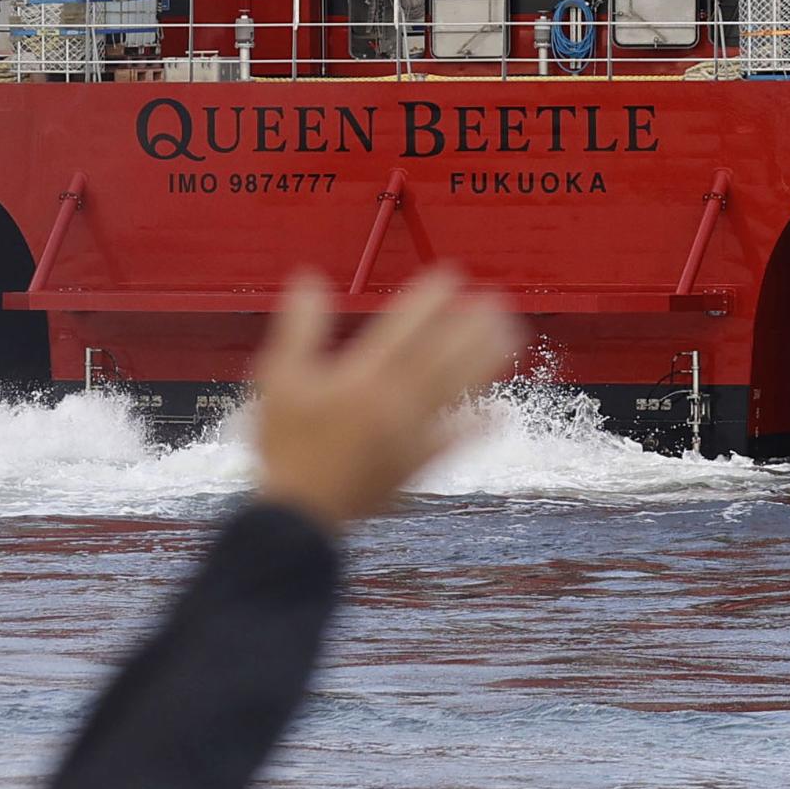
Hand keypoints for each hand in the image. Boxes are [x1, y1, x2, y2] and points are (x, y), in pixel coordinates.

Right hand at [247, 267, 523, 532]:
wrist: (298, 513)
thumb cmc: (285, 443)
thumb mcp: (280, 380)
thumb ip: (300, 328)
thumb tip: (308, 278)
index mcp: (360, 378)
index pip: (403, 329)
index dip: (429, 300)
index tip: (452, 275)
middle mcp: (392, 402)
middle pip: (442, 356)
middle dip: (471, 324)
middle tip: (497, 298)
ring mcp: (409, 435)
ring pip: (456, 390)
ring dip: (485, 360)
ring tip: (509, 335)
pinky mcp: (416, 465)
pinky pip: (454, 443)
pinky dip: (478, 428)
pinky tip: (500, 414)